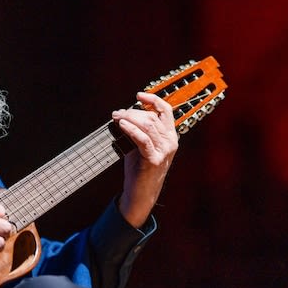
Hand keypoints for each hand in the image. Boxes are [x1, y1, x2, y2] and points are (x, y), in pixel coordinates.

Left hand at [112, 92, 178, 227]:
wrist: (141, 193)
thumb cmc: (140, 167)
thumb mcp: (141, 145)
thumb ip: (138, 129)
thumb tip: (123, 112)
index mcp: (170, 136)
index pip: (166, 110)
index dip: (153, 99)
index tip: (138, 95)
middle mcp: (170, 142)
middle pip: (152, 117)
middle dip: (132, 112)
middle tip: (117, 114)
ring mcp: (164, 151)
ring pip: (147, 125)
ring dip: (129, 118)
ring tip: (116, 117)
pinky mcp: (154, 159)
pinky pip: (142, 139)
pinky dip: (131, 129)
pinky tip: (122, 125)